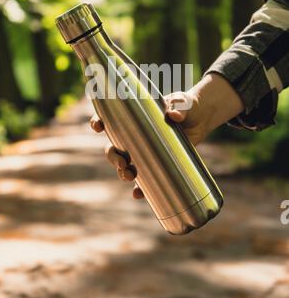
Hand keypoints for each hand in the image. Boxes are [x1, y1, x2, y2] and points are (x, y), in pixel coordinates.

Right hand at [90, 73, 243, 198]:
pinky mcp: (157, 162)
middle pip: (114, 148)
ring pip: (125, 165)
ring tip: (129, 177)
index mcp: (134, 117)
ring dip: (122, 173)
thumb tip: (173, 115)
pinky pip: (144, 178)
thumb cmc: (185, 105)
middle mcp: (135, 135)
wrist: (199, 119)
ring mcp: (145, 151)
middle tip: (123, 163)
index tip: (97, 126)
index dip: (99, 122)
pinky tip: (138, 194)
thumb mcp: (182, 103)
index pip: (110, 120)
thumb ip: (179, 107)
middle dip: (113, 157)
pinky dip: (140, 188)